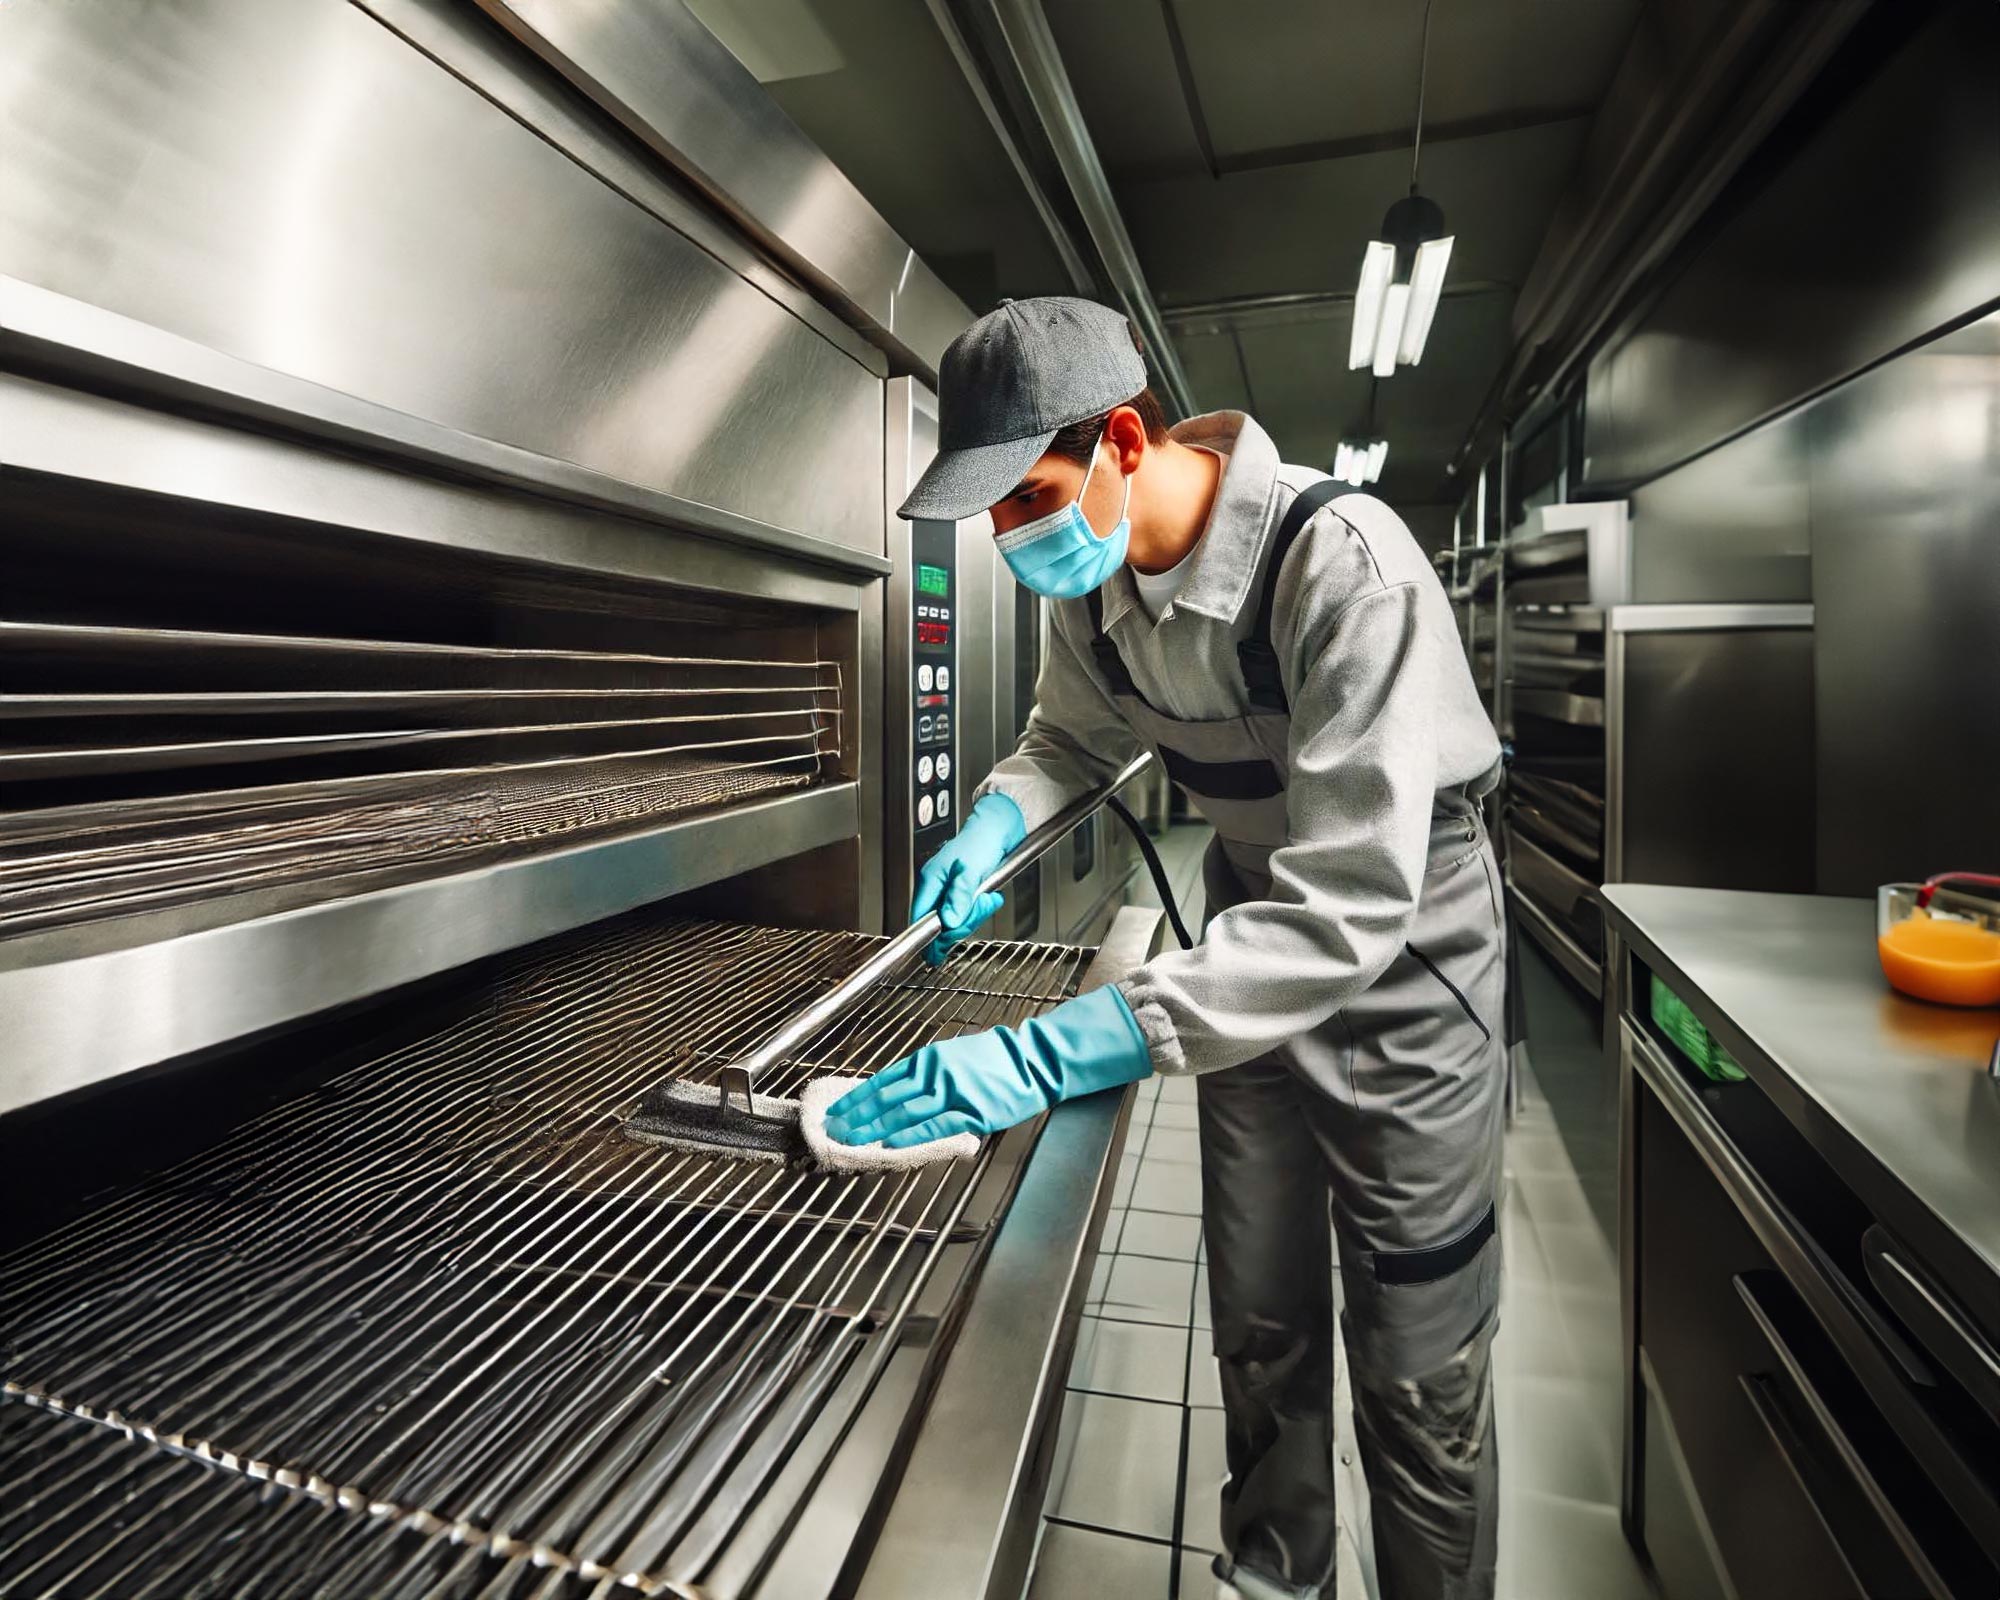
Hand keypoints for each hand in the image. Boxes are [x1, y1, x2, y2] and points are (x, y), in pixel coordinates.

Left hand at [825, 987, 1152, 1146]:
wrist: (1033, 1059)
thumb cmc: (996, 1058)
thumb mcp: (954, 1056)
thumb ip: (926, 1074)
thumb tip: (895, 1093)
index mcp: (928, 1060)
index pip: (881, 1081)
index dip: (857, 1099)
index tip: (836, 1113)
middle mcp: (934, 1073)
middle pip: (885, 1097)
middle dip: (856, 1117)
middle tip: (832, 1132)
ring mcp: (952, 1092)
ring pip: (903, 1112)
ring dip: (873, 1128)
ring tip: (852, 1141)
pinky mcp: (971, 1112)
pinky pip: (933, 1125)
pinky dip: (909, 1135)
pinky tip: (891, 1144)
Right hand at [911, 793, 1026, 963]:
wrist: (1000, 827)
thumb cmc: (982, 840)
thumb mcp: (972, 869)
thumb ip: (960, 896)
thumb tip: (949, 921)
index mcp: (930, 879)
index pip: (920, 917)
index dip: (931, 935)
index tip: (938, 952)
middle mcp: (936, 886)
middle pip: (939, 923)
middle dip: (963, 921)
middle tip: (981, 907)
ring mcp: (948, 890)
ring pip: (955, 920)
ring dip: (974, 915)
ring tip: (988, 899)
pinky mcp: (961, 893)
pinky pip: (965, 912)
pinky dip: (979, 910)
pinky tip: (989, 899)